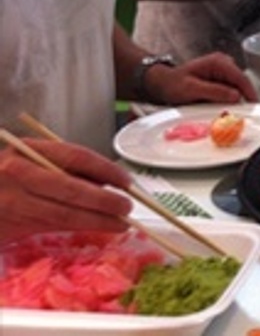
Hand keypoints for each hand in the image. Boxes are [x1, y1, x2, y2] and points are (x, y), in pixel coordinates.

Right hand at [0, 139, 132, 244]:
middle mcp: (19, 173)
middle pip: (71, 188)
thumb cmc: (7, 178)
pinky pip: (51, 225)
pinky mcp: (11, 224)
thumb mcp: (31, 161)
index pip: (75, 157)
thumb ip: (63, 168)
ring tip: (121, 223)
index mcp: (29, 150)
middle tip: (128, 206)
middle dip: (104, 200)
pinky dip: (77, 227)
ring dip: (96, 220)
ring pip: (63, 213)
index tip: (127, 180)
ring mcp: (12, 200)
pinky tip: (97, 227)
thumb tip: (106, 181)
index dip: (105, 169)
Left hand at [147, 52, 258, 105]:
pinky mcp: (222, 81)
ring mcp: (224, 72)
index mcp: (218, 62)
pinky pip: (231, 91)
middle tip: (244, 114)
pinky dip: (230, 101)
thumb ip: (214, 91)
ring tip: (233, 114)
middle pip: (242, 83)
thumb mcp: (191, 89)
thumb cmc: (173, 84)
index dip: (250, 92)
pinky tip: (225, 109)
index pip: (241, 77)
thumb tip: (236, 96)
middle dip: (244, 98)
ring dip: (237, 101)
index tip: (255, 106)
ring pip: (238, 88)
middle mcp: (224, 64)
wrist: (162, 84)